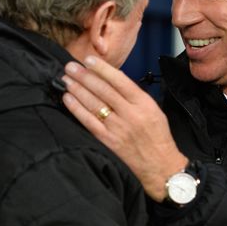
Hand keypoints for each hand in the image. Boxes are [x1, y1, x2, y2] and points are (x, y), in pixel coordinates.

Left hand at [62, 56, 187, 200]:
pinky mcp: (107, 140)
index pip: (119, 81)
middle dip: (84, 76)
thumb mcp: (153, 110)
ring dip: (77, 89)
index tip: (89, 60)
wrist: (160, 166)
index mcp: (143, 103)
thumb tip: (111, 80)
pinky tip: (68, 98)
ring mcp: (117, 128)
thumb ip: (134, 96)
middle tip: (70, 66)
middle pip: (103, 90)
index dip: (102, 69)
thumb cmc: (157, 136)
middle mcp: (130, 114)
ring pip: (93, 104)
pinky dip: (76, 108)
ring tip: (66, 79)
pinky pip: (88, 121)